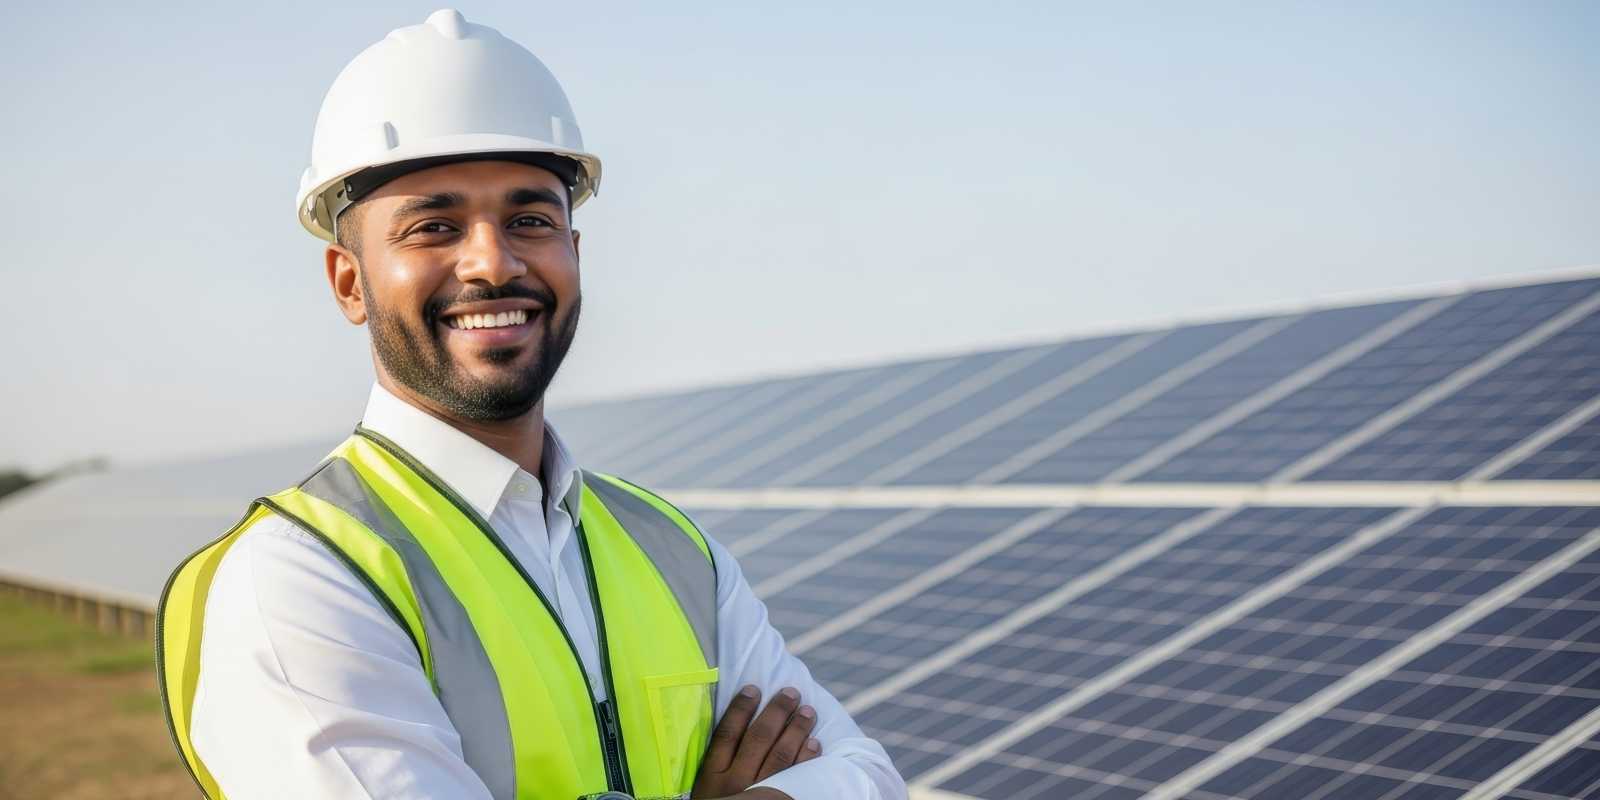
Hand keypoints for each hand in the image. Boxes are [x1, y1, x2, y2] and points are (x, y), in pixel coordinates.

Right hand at [691, 684, 821, 798]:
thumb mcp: (706, 789)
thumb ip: (719, 763)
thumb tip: (739, 727)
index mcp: (712, 776)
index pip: (727, 733)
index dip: (740, 708)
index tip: (754, 688)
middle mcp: (735, 783)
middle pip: (758, 738)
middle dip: (777, 712)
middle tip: (791, 693)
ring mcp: (758, 794)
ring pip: (781, 755)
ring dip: (797, 729)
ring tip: (808, 711)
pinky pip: (796, 779)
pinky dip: (807, 758)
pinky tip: (814, 744)